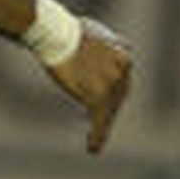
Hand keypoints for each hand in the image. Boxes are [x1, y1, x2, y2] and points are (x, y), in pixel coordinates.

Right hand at [42, 18, 132, 153]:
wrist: (56, 33)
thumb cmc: (66, 29)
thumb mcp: (93, 32)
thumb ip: (105, 44)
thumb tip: (113, 47)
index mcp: (123, 54)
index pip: (121, 79)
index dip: (112, 92)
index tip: (105, 101)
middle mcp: (123, 69)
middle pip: (118, 96)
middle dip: (109, 109)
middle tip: (99, 123)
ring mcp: (111, 84)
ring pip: (109, 111)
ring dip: (102, 126)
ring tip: (95, 142)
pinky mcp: (97, 96)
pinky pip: (100, 122)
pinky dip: (97, 136)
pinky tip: (92, 149)